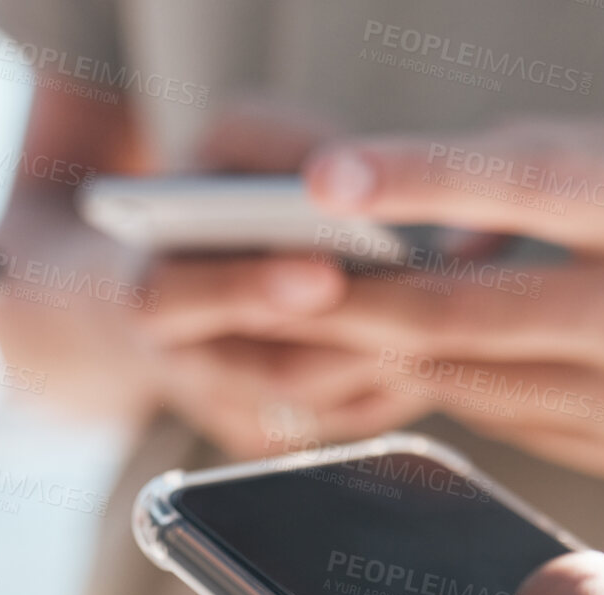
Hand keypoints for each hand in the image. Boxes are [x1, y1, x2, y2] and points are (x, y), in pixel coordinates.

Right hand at [126, 102, 434, 456]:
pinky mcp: (284, 441)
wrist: (187, 274)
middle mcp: (181, 369)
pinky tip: (453, 335)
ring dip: (398, 356)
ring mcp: (234, 415)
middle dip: (358, 333)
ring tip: (461, 309)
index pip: (173, 301)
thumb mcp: (226, 144)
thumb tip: (347, 168)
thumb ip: (273, 144)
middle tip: (431, 295)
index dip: (245, 291)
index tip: (322, 273)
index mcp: (142, 290)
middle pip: (274, 374)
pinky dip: (410, 379)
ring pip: (329, 409)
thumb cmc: (216, 195)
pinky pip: (354, 422)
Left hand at [294, 119, 603, 481]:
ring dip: (377, 349)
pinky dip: (443, 380)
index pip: (530, 186)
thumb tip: (425, 230)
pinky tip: (402, 355)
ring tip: (307, 316)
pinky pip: (498, 413)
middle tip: (270, 282)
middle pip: (468, 310)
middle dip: (354, 299)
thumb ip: (532, 173)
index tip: (326, 176)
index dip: (419, 179)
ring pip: (468, 374)